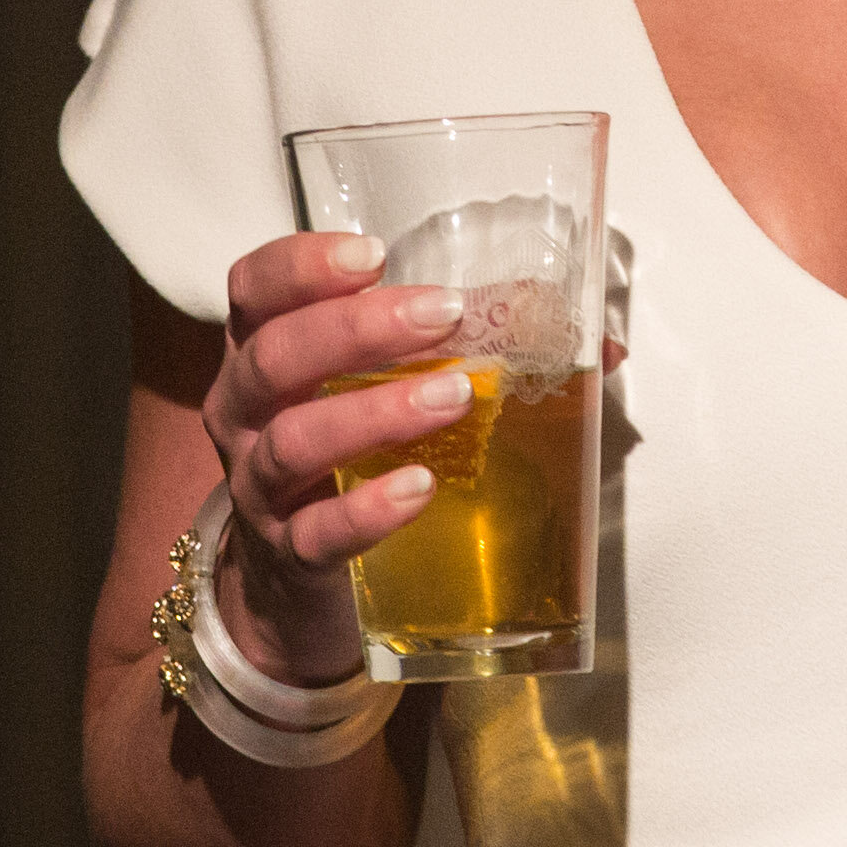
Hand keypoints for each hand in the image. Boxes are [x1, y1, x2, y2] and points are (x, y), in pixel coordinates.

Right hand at [199, 230, 474, 688]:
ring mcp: (261, 489)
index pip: (254, 289)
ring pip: (293, 439)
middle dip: (356, 327)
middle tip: (442, 314)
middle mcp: (244, 414)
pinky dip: (368, 509)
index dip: (301, 264)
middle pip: (273, 356)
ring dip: (374, 411)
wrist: (296, 593)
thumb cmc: (350, 465)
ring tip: (451, 395)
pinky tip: (420, 487)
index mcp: (264, 355)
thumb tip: (602, 343)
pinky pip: (318, 532)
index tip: (374, 252)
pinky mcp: (290, 558)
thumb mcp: (379, 397)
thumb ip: (472, 353)